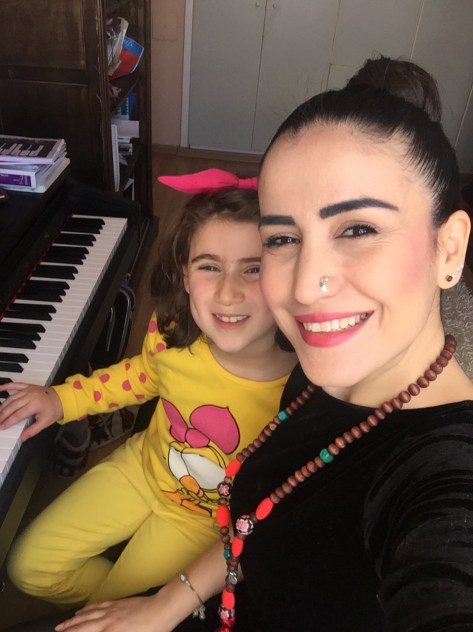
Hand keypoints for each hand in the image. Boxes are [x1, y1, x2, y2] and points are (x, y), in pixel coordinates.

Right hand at [0, 382, 62, 439]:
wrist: (61, 399)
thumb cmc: (53, 410)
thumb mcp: (45, 423)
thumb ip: (33, 430)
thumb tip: (22, 438)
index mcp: (35, 405)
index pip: (18, 415)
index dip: (8, 421)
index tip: (2, 426)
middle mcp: (31, 396)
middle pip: (12, 406)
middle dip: (3, 415)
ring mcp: (29, 390)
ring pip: (12, 397)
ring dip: (3, 405)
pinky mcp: (28, 386)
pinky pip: (16, 385)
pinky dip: (7, 386)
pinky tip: (0, 388)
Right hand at [55, 597, 170, 631]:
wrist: (162, 609)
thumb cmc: (151, 631)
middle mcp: (107, 621)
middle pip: (82, 626)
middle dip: (68, 629)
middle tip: (56, 631)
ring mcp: (112, 610)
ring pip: (88, 614)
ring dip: (74, 619)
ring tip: (63, 624)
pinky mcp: (118, 603)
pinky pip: (98, 605)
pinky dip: (87, 608)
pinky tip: (83, 610)